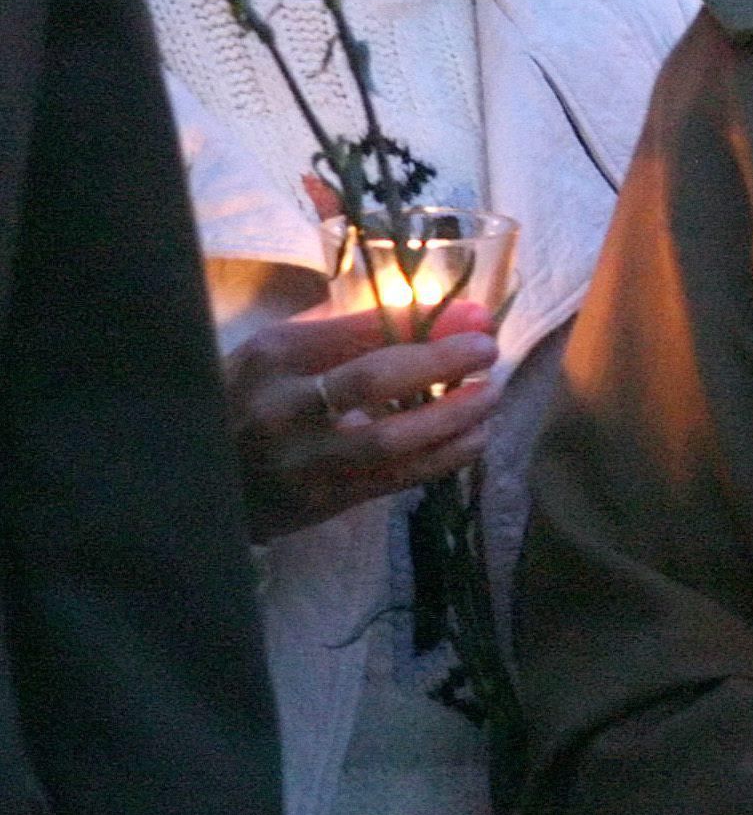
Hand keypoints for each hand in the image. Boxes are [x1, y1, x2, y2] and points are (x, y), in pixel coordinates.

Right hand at [226, 307, 497, 541]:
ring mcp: (300, 461)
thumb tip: (453, 312)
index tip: (474, 318)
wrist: (200, 485)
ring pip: (391, 440)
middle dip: (442, 362)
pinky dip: (444, 457)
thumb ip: (359, 330)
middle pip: (373, 380)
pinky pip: (395, 479)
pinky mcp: (321, 502)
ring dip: (454, 417)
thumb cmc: (252, 401)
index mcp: (271, 357)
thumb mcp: (284, 353)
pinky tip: (474, 438)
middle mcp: (282, 408)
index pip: (357, 330)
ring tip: (491, 396)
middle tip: (488, 351)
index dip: (422, 322)